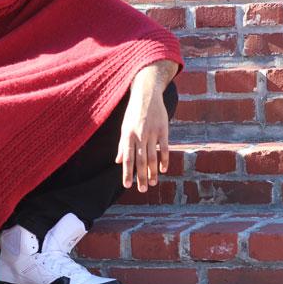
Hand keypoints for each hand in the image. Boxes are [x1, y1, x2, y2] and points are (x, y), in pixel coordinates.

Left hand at [115, 61, 176, 191]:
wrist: (146, 93)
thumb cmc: (133, 112)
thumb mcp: (124, 127)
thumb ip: (122, 145)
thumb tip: (118, 161)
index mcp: (127, 135)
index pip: (127, 158)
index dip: (127, 172)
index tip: (127, 185)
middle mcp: (139, 135)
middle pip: (141, 160)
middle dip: (141, 176)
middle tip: (143, 190)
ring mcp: (152, 132)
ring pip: (153, 156)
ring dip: (153, 171)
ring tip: (153, 183)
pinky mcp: (163, 129)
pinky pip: (164, 147)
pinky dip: (164, 159)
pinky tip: (163, 169)